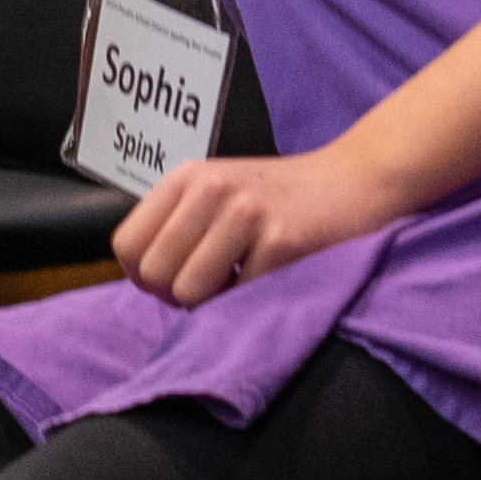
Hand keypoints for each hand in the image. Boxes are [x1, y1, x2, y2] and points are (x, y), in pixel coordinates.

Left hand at [111, 142, 390, 305]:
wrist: (355, 181)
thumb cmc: (280, 198)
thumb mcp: (217, 192)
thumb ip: (178, 224)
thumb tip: (141, 278)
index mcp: (187, 178)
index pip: (126, 245)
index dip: (142, 277)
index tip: (172, 281)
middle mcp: (211, 189)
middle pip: (154, 274)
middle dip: (176, 296)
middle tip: (213, 287)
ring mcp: (246, 213)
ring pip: (189, 292)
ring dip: (214, 302)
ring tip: (241, 281)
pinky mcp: (283, 240)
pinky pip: (241, 297)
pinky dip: (254, 298)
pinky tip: (272, 275)